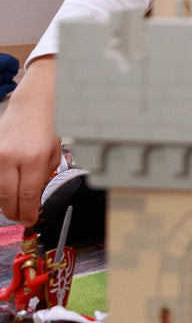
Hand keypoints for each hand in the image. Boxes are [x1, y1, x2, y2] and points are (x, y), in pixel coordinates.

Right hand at [0, 56, 59, 225]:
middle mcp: (13, 158)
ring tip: (15, 204)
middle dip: (14, 212)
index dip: (28, 213)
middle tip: (21, 217)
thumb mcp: (55, 152)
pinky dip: (0, 187)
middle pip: (7, 198)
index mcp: (35, 159)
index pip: (28, 197)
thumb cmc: (48, 125)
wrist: (34, 102)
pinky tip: (9, 189)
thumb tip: (34, 200)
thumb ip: (44, 176)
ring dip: (5, 201)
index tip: (30, 220)